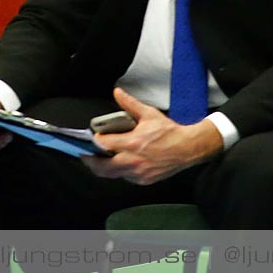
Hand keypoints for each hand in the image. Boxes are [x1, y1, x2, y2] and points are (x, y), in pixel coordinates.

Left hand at [83, 88, 223, 185]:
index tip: (92, 138)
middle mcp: (133, 161)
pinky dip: (119, 172)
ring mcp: (138, 173)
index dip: (95, 142)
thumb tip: (118, 92)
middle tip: (85, 155)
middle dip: (90, 161)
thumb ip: (129, 104)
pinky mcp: (144, 180)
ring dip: (103, 168)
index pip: (104, 145)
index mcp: (132, 143)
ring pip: (112, 175)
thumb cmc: (169, 132)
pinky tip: (118, 164)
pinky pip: (125, 177)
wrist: (187, 148)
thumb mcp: (148, 114)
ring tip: (97, 161)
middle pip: (102, 167)